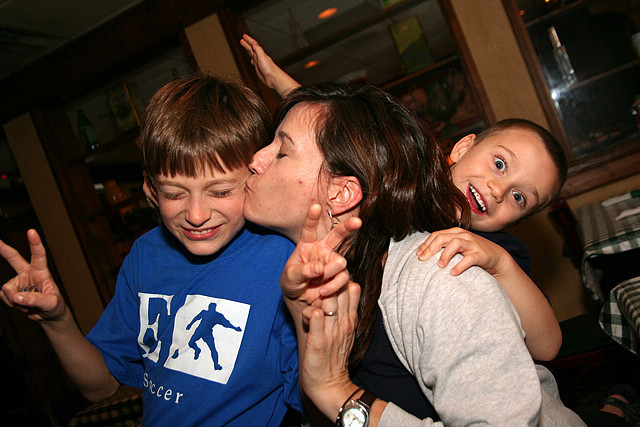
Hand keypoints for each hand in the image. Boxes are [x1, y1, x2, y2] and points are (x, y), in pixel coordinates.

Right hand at [0, 229, 66, 321]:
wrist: (47, 315)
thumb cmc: (54, 305)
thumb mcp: (50, 303)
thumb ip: (35, 299)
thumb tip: (17, 297)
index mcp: (41, 271)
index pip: (38, 255)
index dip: (35, 243)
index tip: (31, 231)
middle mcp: (28, 273)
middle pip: (14, 258)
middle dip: (3, 249)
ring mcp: (18, 282)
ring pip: (7, 288)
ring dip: (16, 299)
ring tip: (29, 303)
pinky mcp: (11, 291)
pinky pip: (4, 296)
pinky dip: (12, 304)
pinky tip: (21, 304)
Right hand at [240, 34, 299, 95]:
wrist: (273, 78)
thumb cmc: (269, 68)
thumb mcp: (262, 56)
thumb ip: (258, 49)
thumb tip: (254, 43)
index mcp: (260, 53)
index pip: (253, 44)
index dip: (249, 40)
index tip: (244, 36)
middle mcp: (259, 57)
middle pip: (252, 48)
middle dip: (247, 43)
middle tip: (243, 39)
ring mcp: (259, 62)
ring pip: (252, 54)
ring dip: (248, 50)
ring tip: (245, 46)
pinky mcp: (259, 68)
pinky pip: (254, 62)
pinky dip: (251, 59)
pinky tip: (251, 60)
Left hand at [280, 204, 361, 307]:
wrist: (301, 300)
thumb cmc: (292, 282)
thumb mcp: (290, 277)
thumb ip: (302, 271)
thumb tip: (319, 268)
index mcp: (307, 244)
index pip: (309, 229)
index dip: (312, 217)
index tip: (315, 206)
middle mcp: (323, 250)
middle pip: (337, 234)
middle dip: (348, 226)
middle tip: (357, 221)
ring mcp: (333, 262)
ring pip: (340, 263)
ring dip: (329, 274)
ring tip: (318, 286)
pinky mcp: (340, 275)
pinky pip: (343, 278)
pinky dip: (333, 286)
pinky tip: (323, 292)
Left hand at [300, 281, 360, 419]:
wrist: (329, 383)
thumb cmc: (335, 355)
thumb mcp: (347, 331)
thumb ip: (347, 310)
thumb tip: (348, 288)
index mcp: (351, 319)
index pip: (352, 288)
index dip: (339, 280)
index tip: (328, 282)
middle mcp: (343, 323)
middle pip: (341, 290)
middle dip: (328, 283)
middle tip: (315, 287)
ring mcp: (332, 331)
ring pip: (328, 301)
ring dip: (317, 297)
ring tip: (310, 302)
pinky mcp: (319, 340)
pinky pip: (316, 318)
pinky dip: (310, 313)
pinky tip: (308, 315)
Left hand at [416, 227, 508, 275]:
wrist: (496, 258)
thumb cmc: (473, 253)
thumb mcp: (458, 247)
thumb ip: (444, 247)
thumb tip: (424, 254)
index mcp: (456, 233)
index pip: (436, 235)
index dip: (425, 244)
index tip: (417, 255)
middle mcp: (463, 236)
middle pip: (443, 238)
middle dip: (430, 248)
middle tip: (422, 260)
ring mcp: (472, 244)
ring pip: (455, 244)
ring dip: (445, 255)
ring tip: (439, 266)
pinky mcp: (481, 254)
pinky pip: (469, 258)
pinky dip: (460, 265)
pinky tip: (453, 273)